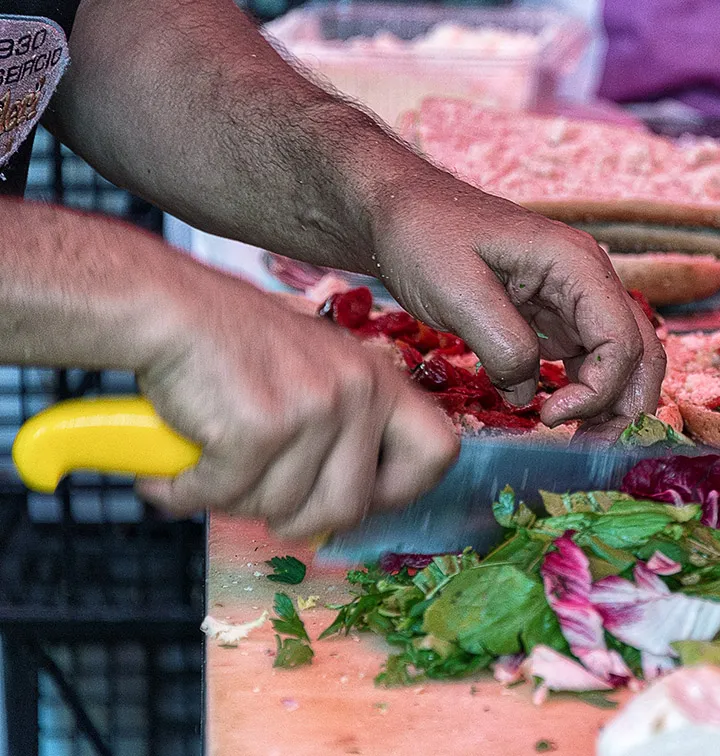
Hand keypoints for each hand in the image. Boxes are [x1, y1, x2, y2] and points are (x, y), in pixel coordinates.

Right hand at [135, 273, 457, 540]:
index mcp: (380, 380)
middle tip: (258, 496)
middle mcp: (358, 391)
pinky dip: (188, 493)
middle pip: (349, 507)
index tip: (360, 498)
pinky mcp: (260, 427)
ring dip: (236, 502)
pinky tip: (173, 470)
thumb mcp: (318, 370)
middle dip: (297, 519)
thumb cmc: (236, 347)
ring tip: (212, 465)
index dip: (400, 490)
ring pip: (284, 510)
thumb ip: (345, 427)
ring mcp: (312, 408)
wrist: (169, 309)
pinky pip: (226, 495)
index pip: (438, 452)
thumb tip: (354, 508)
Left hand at [370, 178, 665, 436]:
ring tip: (579, 446)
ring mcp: (574, 300)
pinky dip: (582, 395)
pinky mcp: (554, 318)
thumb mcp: (458, 292)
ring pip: (619, 362)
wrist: (399, 212)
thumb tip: (529, 394)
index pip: (621, 340)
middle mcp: (588, 281)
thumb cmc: (425, 237)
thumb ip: (504, 346)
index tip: (549, 417)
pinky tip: (556, 419)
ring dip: (608, 406)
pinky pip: (587, 362)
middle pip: (639, 353)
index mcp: (576, 264)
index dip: (598, 389)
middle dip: (625, 407)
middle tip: (591, 452)